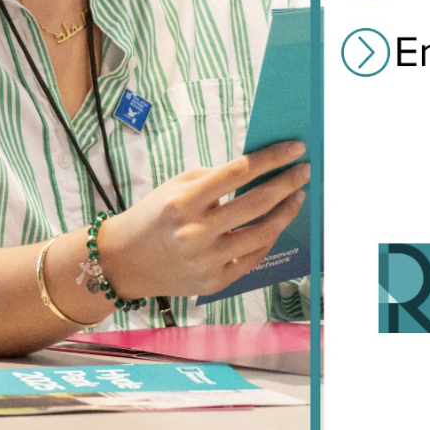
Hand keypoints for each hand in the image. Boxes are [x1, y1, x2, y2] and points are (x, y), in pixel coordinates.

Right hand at [100, 141, 309, 298]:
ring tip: (297, 196)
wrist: (124, 262)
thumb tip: (259, 169)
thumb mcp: (175, 186)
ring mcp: (206, 261)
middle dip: (286, 184)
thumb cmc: (154, 215)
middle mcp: (195, 232)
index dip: (271, 158)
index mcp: (184, 201)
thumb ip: (214, 178)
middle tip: (305, 169)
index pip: (238, 172)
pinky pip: (253, 258)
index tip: (295, 147)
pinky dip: (269, 238)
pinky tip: (277, 222)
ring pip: (262, 234)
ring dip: (286, 212)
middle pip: (255, 204)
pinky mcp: (214, 282)